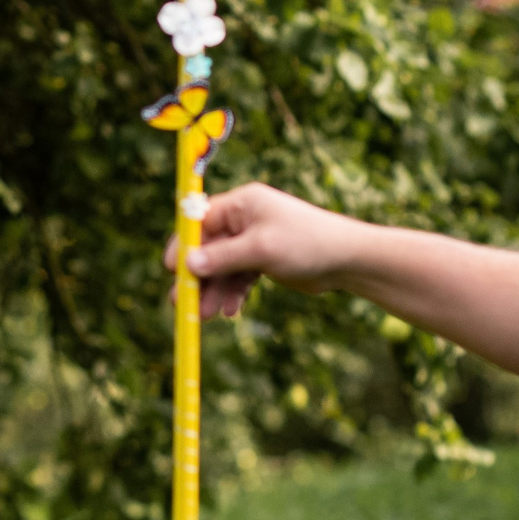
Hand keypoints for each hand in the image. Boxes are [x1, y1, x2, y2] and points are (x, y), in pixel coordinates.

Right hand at [167, 183, 361, 317]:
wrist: (347, 260)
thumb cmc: (307, 243)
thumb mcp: (260, 249)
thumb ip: (222, 257)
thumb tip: (187, 264)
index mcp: (241, 204)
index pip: (200, 220)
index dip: (184, 244)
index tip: (171, 269)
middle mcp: (244, 219)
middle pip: (208, 247)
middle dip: (197, 276)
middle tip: (183, 303)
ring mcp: (253, 240)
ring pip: (223, 267)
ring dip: (214, 290)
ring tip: (208, 316)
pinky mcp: (263, 260)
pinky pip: (239, 277)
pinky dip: (234, 293)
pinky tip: (232, 310)